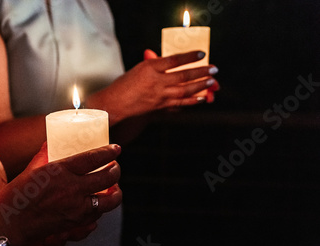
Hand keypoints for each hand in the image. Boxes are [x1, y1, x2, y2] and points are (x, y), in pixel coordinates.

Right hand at [0, 143, 121, 245]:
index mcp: (61, 171)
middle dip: (116, 171)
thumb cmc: (15, 197)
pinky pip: (97, 217)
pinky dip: (101, 210)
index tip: (116, 149)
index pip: (95, 158)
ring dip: (115, 193)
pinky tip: (98, 206)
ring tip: (114, 189)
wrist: (9, 226)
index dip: (109, 152)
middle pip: (108, 177)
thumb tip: (50, 143)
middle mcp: (73, 189)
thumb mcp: (30, 170)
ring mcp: (77, 208)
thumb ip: (44, 155)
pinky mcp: (75, 224)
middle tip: (114, 167)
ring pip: (110, 201)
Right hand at [87, 50, 218, 123]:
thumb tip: (172, 60)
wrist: (114, 104)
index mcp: (150, 68)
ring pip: (184, 91)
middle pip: (183, 76)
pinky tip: (201, 98)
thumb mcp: (139, 69)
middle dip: (201, 72)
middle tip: (214, 69)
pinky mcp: (159, 108)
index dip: (190, 56)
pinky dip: (191, 101)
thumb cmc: (125, 85)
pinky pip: (179, 104)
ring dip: (200, 86)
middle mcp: (156, 82)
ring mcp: (159, 97)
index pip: (174, 60)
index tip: (202, 53)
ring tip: (212, 82)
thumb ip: (156, 63)